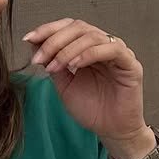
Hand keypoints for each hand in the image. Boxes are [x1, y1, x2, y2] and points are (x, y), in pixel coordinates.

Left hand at [23, 19, 150, 154]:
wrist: (111, 131)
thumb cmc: (91, 109)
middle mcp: (103, 45)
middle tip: (39, 58)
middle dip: (54, 40)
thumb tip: (34, 43)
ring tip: (55, 66)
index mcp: (88, 47)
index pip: (68, 27)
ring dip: (68, 49)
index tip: (28, 39)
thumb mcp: (64, 84)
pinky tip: (75, 66)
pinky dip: (89, 54)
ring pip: (92, 36)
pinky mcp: (130, 64)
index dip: (48, 29)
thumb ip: (52, 63)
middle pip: (78, 27)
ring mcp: (118, 53)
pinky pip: (111, 49)